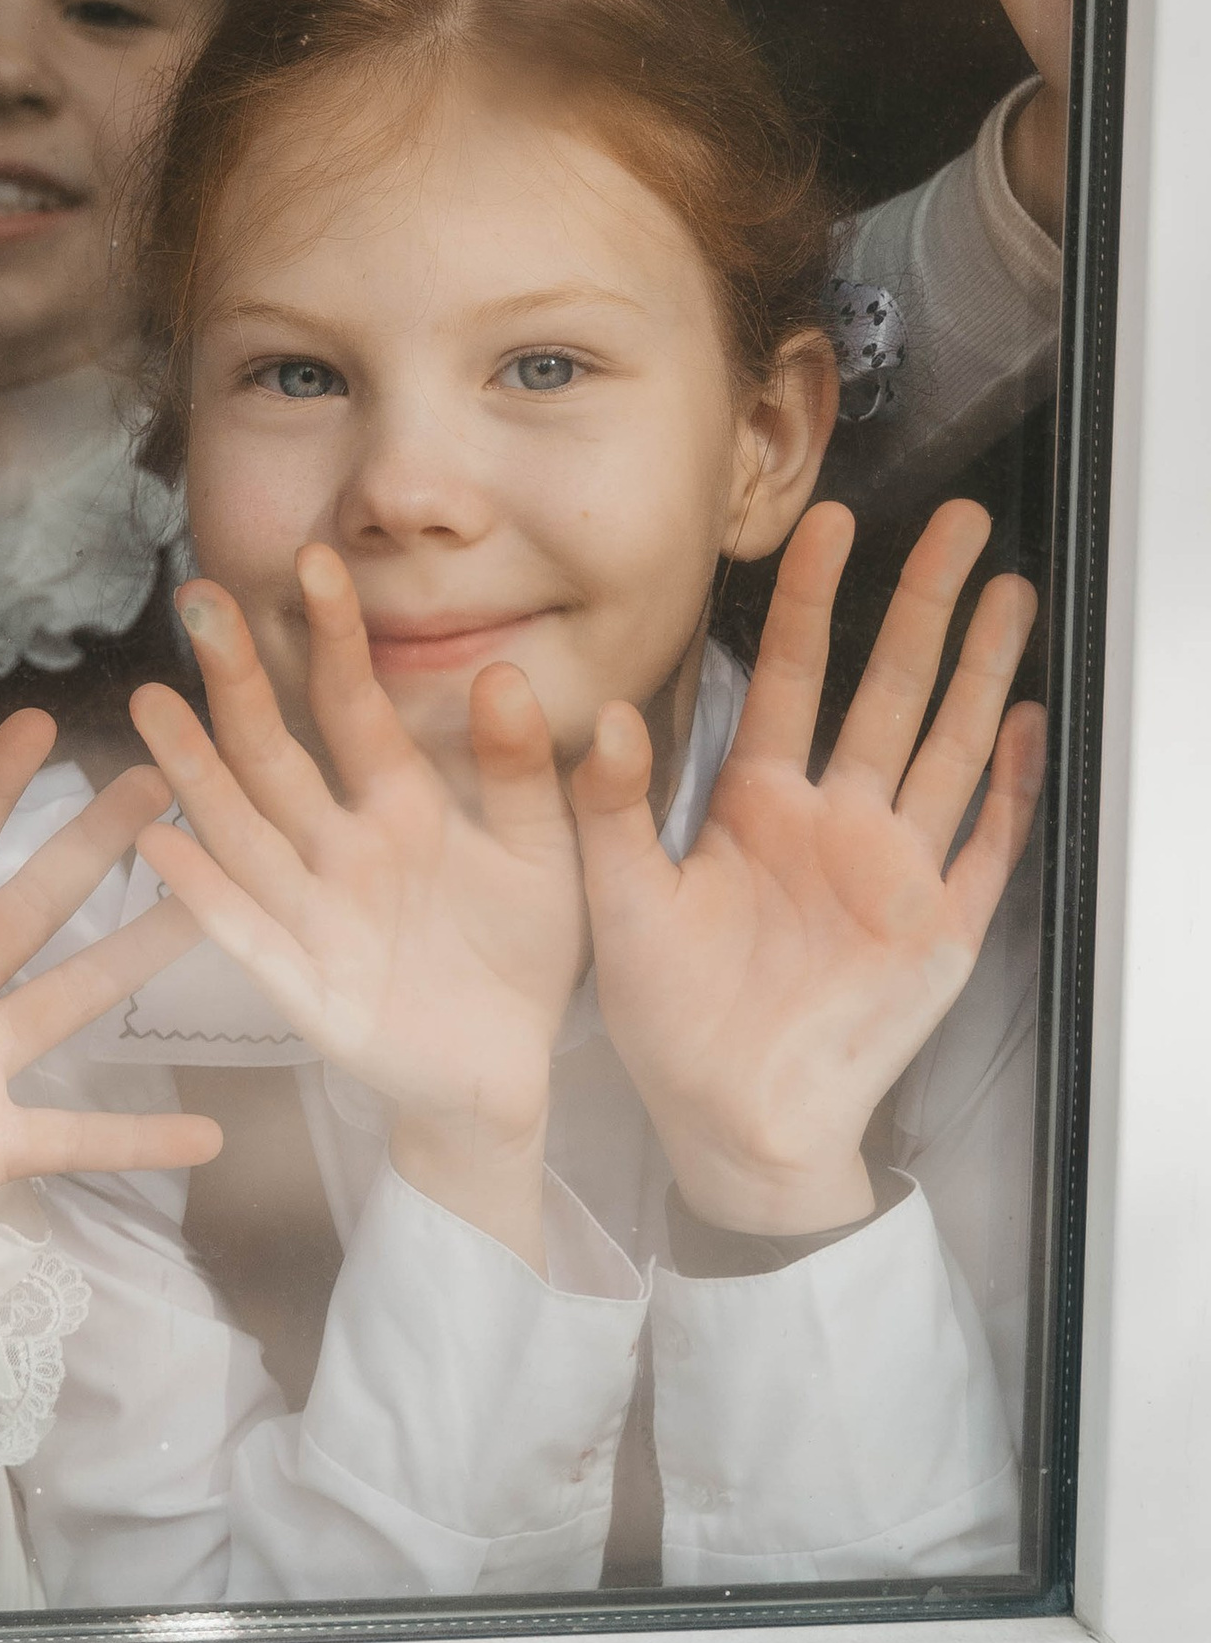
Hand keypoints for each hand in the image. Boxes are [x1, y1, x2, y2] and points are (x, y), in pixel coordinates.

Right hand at [129, 549, 588, 1268]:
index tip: (313, 559)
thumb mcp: (542, 851)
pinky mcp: (305, 988)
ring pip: (242, 832)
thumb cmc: (518, 948)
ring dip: (197, 773)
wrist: (509, 1073)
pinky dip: (204, 896)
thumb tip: (499, 672)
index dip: (333, 637)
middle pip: (276, 755)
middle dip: (236, 682)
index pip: (354, 706)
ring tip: (152, 704)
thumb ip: (524, 769)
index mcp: (399, 805)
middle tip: (199, 600)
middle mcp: (339, 848)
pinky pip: (247, 935)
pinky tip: (162, 847)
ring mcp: (313, 914)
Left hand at [571, 500, 1044, 1235]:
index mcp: (756, 803)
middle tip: (958, 523)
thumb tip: (609, 718)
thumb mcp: (617, 901)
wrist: (726, 1122)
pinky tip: (1033, 723)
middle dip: (925, 603)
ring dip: (983, 671)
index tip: (829, 520)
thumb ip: (614, 808)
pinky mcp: (938, 929)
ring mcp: (893, 868)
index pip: (791, 673)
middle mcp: (833, 819)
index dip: (811, 598)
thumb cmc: (667, 1019)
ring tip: (1010, 593)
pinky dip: (1014, 786)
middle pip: (890, 688)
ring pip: (950, 745)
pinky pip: (987, 843)